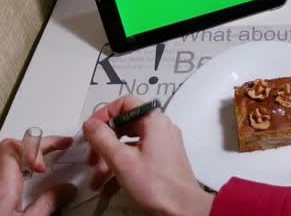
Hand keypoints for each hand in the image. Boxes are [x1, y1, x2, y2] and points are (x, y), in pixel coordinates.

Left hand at [0, 136, 75, 214]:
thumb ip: (48, 203)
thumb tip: (66, 189)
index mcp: (2, 186)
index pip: (16, 146)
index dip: (40, 143)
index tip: (60, 149)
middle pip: (11, 148)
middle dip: (38, 145)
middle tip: (61, 145)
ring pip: (6, 160)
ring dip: (27, 156)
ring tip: (47, 159)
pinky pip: (4, 174)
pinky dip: (20, 170)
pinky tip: (31, 178)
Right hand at [82, 95, 213, 214]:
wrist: (182, 208)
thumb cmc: (156, 185)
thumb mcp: (121, 160)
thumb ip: (102, 138)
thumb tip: (90, 124)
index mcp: (154, 121)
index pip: (125, 103)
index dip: (105, 114)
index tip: (91, 130)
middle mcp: (161, 128)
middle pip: (125, 124)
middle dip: (104, 142)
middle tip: (91, 158)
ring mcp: (163, 143)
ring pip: (128, 143)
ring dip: (109, 158)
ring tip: (96, 179)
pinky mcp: (162, 159)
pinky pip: (137, 155)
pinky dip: (121, 166)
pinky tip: (107, 185)